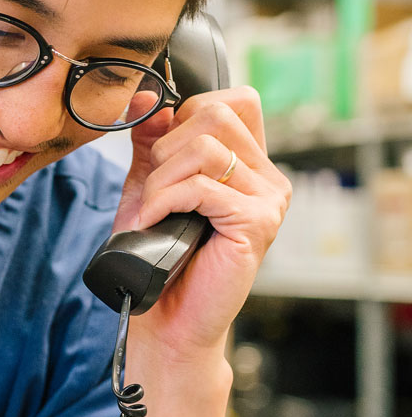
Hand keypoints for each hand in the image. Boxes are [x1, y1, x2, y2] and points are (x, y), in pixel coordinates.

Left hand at [112, 85, 290, 356]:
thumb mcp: (148, 185)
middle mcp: (267, 177)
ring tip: (154, 213)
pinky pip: (202, 186)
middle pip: (214, 114)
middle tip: (156, 191)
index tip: (160, 150)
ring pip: (205, 148)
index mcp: (248, 163)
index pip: (234, 100)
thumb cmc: (157, 255)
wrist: (164, 320)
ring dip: (162, 179)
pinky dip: (165, 200)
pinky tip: (156, 223)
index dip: (188, 112)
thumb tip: (147, 96)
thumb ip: (151, 140)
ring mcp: (269, 200)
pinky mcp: (258, 223)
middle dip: (167, 148)